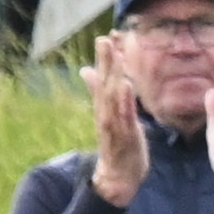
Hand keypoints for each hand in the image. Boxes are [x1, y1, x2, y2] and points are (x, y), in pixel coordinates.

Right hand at [86, 37, 154, 203]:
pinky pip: (123, 117)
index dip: (104, 60)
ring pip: (112, 99)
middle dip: (106, 63)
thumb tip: (86, 70)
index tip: (104, 37)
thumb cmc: (116, 142)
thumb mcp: (109, 113)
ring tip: (115, 59)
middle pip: (106, 85)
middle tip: (105, 40)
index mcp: (105, 107)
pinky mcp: (123, 137)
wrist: (117, 176)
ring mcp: (113, 126)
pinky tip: (126, 87)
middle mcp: (106, 114)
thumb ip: (99, 91)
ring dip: (113, 79)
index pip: (103, 80)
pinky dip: (124, 102)